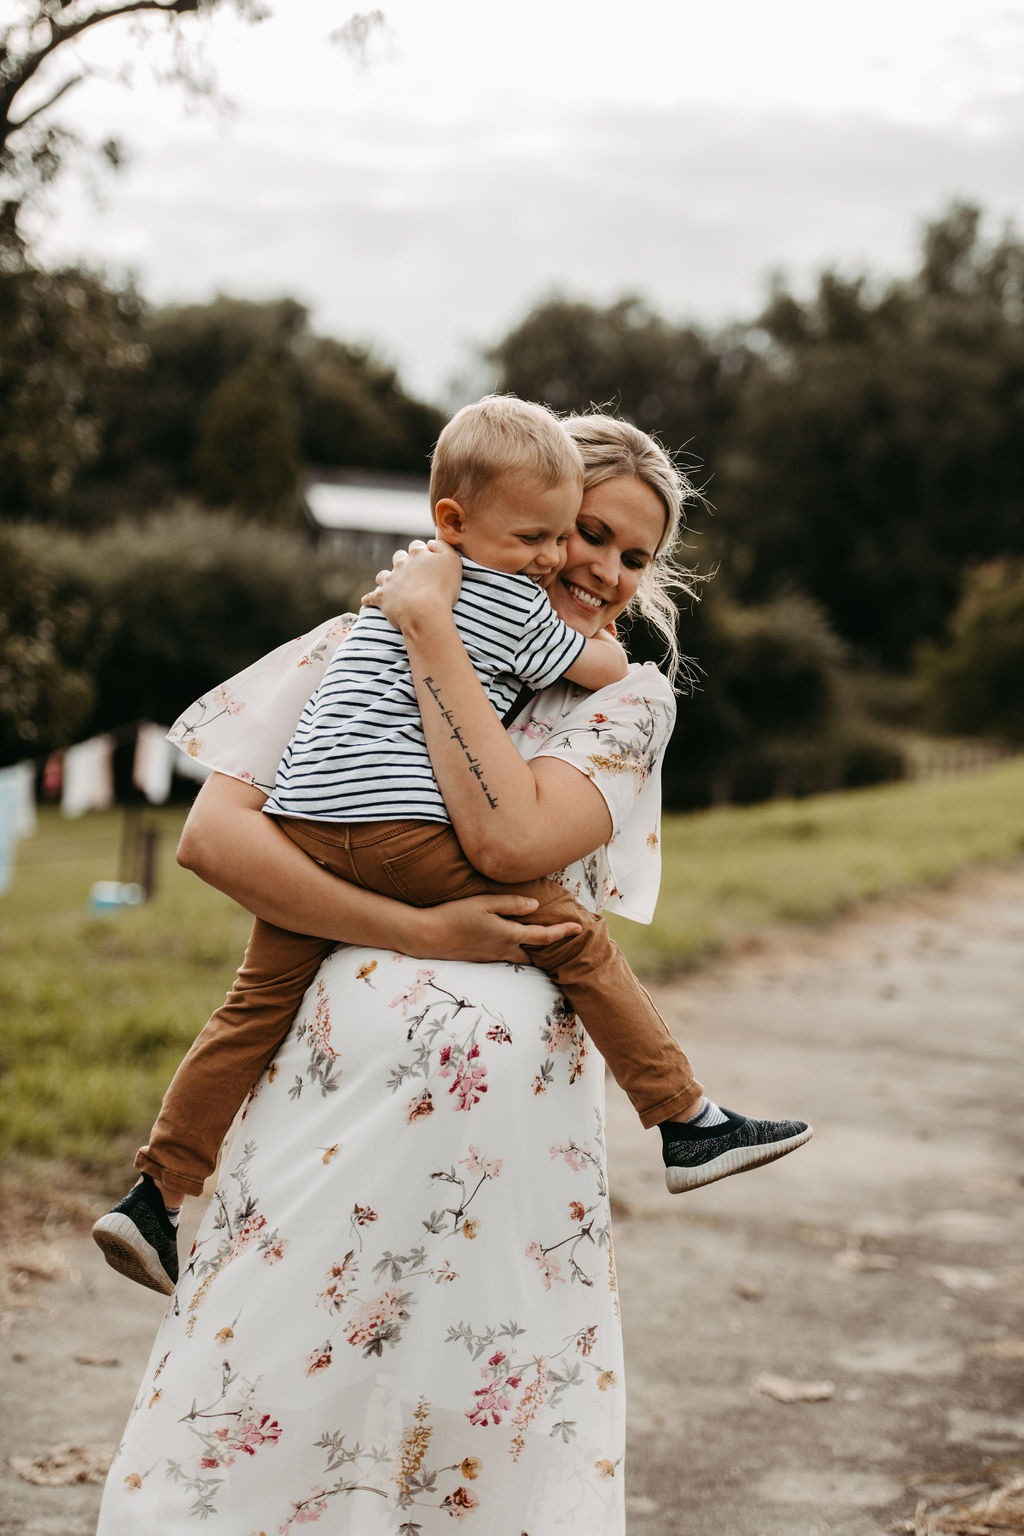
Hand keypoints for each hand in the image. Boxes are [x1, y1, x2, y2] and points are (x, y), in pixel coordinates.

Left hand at [361, 538, 462, 631]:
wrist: (424, 612)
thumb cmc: (442, 588)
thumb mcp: (453, 561)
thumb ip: (443, 547)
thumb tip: (430, 543)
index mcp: (417, 554)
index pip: (417, 546)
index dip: (422, 552)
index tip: (427, 559)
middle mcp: (401, 564)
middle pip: (399, 557)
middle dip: (403, 562)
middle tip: (411, 572)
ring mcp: (390, 581)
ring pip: (383, 575)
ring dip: (387, 578)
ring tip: (390, 584)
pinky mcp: (382, 597)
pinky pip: (371, 597)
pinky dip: (369, 599)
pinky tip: (366, 601)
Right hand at [405, 893, 581, 963]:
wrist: (427, 937)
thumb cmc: (454, 915)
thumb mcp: (483, 903)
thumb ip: (511, 904)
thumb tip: (535, 906)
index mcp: (507, 934)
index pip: (543, 936)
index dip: (563, 932)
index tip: (579, 928)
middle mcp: (503, 950)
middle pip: (535, 953)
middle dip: (549, 948)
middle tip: (562, 938)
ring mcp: (491, 957)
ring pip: (520, 956)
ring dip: (532, 950)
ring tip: (540, 940)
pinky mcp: (481, 960)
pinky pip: (505, 957)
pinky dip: (515, 951)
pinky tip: (511, 941)